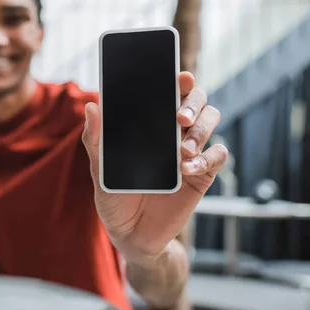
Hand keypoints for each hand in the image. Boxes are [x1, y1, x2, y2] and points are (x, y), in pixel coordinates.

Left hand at [82, 71, 227, 266]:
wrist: (131, 234)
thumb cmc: (114, 197)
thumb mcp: (100, 171)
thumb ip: (96, 140)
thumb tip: (92, 107)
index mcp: (149, 124)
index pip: (166, 92)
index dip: (177, 79)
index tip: (180, 74)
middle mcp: (173, 131)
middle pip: (196, 100)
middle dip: (192, 101)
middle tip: (179, 116)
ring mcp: (189, 151)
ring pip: (211, 121)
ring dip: (202, 129)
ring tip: (183, 149)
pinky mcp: (202, 173)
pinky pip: (218, 155)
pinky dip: (207, 157)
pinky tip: (187, 168)